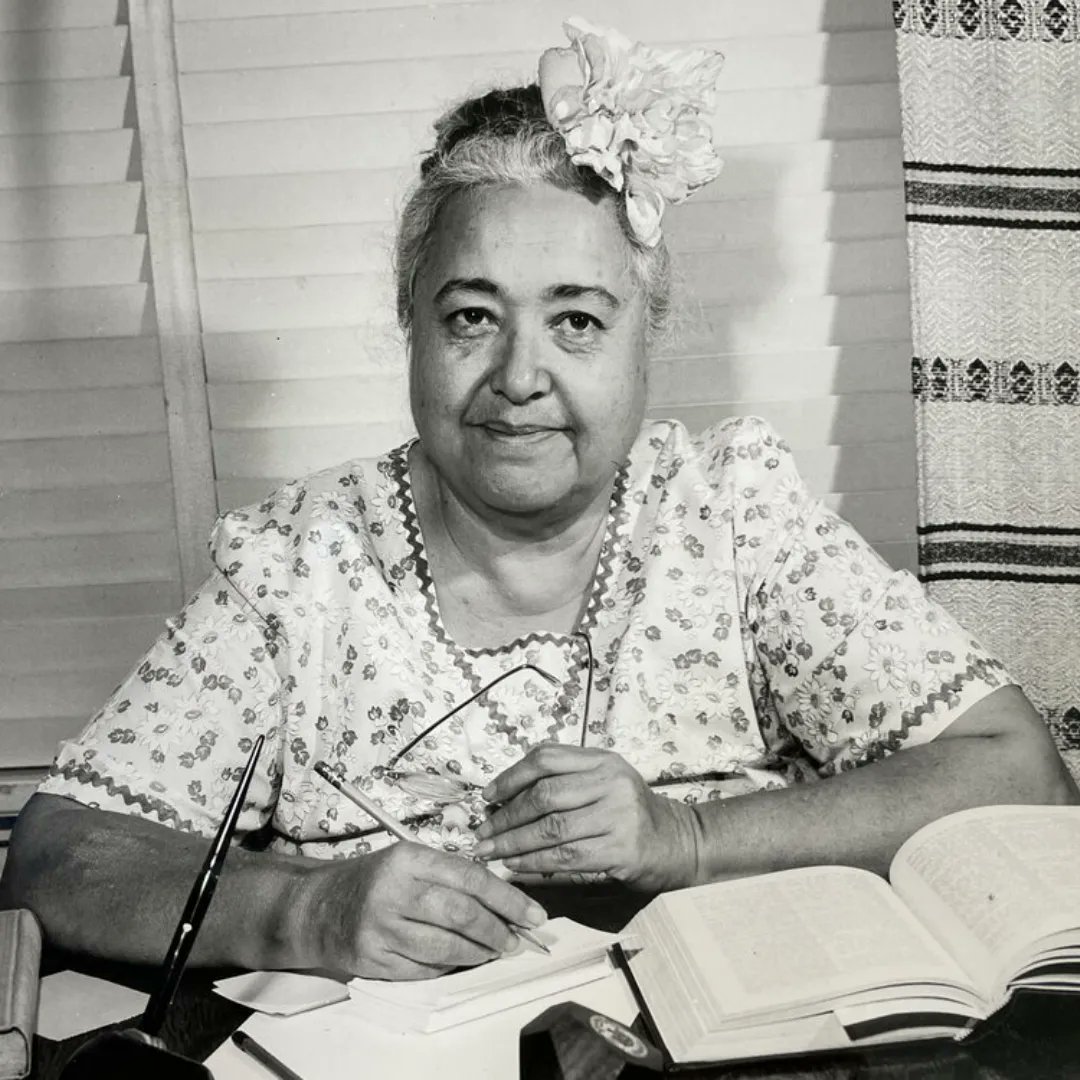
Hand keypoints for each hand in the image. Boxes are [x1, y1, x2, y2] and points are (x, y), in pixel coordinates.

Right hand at [297, 842, 547, 978]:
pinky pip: (424, 969)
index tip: (533, 914)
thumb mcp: (409, 861)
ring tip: (494, 950)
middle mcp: (393, 891)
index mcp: (408, 859)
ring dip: (478, 953)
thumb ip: (452, 874)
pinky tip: (461, 960)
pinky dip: (449, 966)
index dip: (507, 899)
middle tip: (516, 939)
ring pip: (445, 947)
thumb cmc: (374, 880)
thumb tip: (506, 898)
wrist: (316, 907)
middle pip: (461, 914)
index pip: (470, 878)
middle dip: (497, 930)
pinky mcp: (372, 959)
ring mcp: (380, 928)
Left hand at [473, 745, 701, 891]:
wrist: (678, 842)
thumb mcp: (605, 782)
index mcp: (603, 760)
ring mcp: (618, 816)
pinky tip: (516, 866)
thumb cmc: (631, 813)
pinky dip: (534, 862)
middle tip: (482, 832)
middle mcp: (611, 782)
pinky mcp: (620, 849)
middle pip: (545, 794)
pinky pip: (566, 857)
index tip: (487, 795)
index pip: (547, 758)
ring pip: (552, 828)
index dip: (511, 775)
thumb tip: (504, 796)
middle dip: (506, 815)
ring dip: (514, 842)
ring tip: (490, 852)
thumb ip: (566, 780)